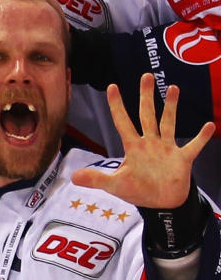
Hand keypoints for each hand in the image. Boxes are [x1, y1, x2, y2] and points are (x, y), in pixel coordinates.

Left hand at [71, 73, 214, 206]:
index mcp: (133, 147)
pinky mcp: (183, 159)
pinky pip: (194, 145)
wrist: (160, 204)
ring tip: (174, 88)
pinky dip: (201, 137)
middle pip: (147, 115)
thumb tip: (72, 177)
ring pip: (168, 123)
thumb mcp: (115, 186)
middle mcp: (150, 143)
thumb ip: (96, 179)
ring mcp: (167, 149)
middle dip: (146, 96)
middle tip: (146, 75)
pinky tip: (209, 125)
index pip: (122, 122)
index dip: (117, 105)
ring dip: (171, 107)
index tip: (112, 86)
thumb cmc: (138, 191)